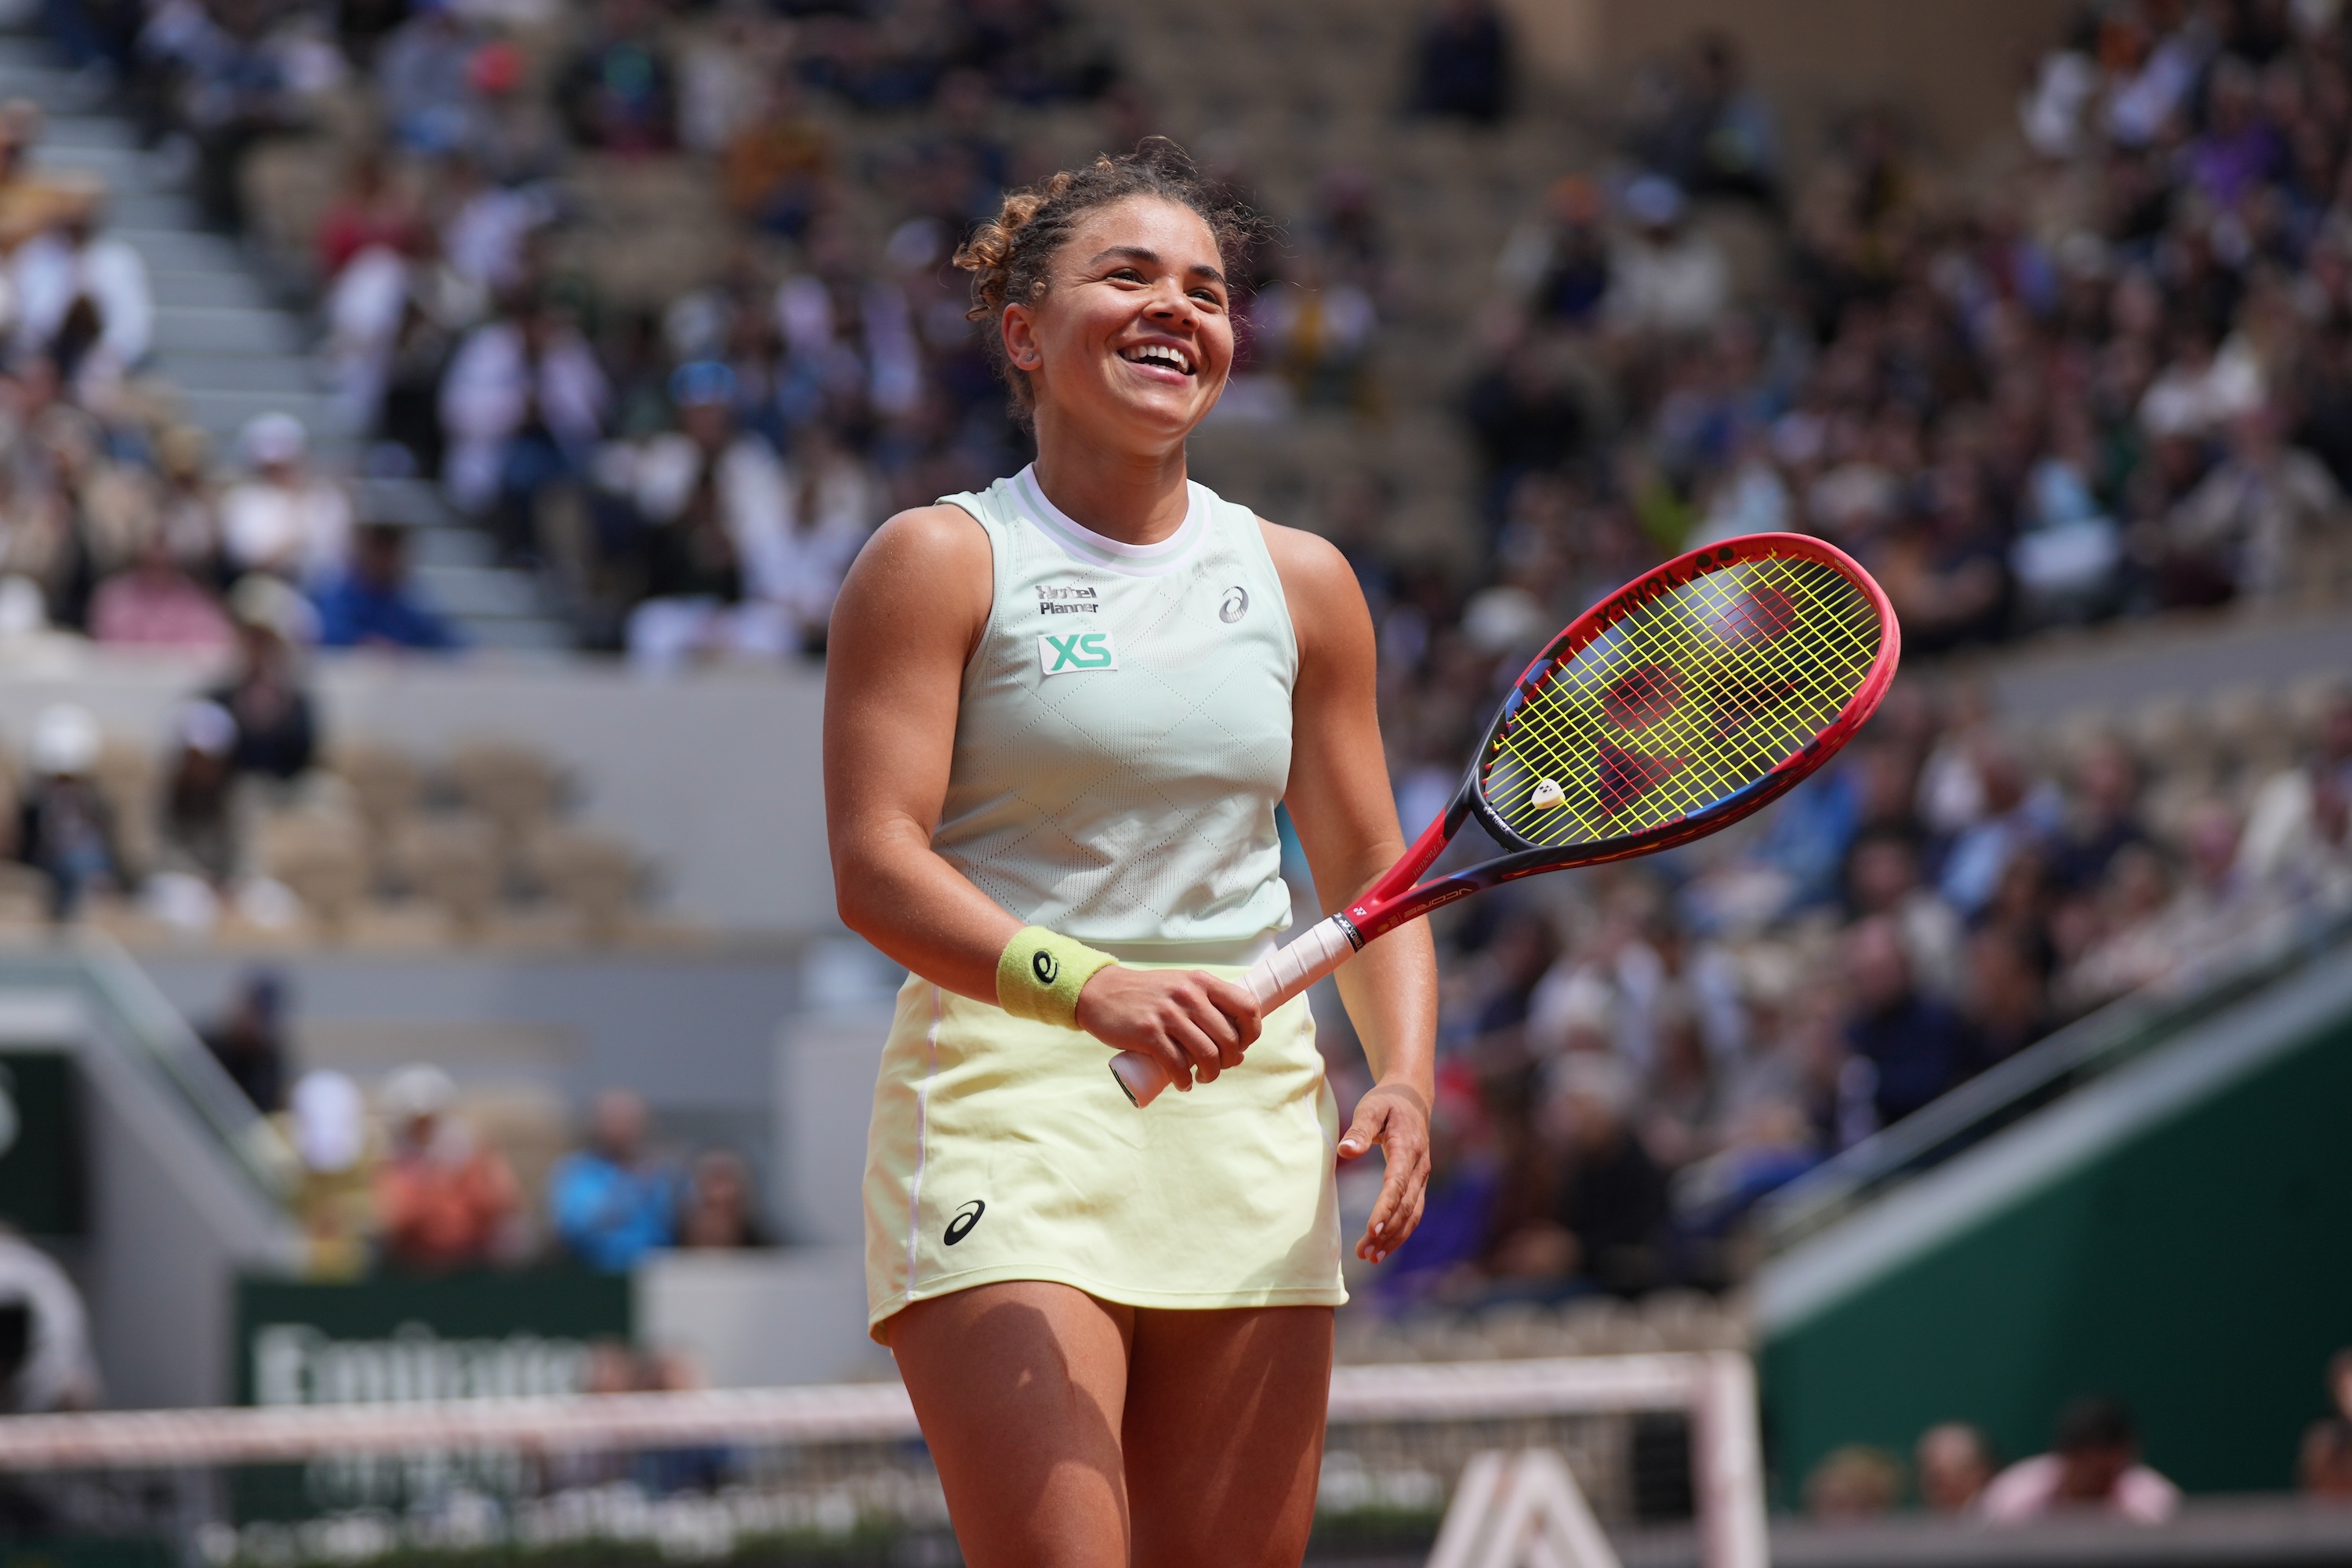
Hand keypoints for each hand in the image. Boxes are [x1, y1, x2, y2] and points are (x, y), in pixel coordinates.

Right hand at [1073, 966, 1261, 1089]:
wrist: (1102, 992)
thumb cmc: (1148, 995)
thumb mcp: (1181, 990)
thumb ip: (1209, 1014)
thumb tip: (1237, 1056)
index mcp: (1201, 981)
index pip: (1247, 1006)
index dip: (1251, 1032)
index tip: (1241, 1045)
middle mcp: (1188, 995)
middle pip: (1229, 1038)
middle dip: (1228, 1061)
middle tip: (1215, 1067)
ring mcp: (1168, 1014)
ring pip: (1207, 1055)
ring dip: (1210, 1075)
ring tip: (1201, 1078)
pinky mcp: (1149, 1033)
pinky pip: (1177, 1065)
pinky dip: (1184, 1080)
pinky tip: (1182, 1083)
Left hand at [1338, 1081, 1429, 1263]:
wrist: (1413, 1096)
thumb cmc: (1387, 1102)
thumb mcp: (1370, 1108)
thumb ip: (1359, 1130)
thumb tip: (1346, 1152)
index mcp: (1408, 1148)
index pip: (1397, 1184)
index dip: (1385, 1208)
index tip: (1371, 1229)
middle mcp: (1420, 1167)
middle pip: (1406, 1206)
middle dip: (1386, 1232)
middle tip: (1364, 1253)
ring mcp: (1421, 1177)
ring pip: (1412, 1214)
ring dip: (1394, 1238)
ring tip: (1370, 1257)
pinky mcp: (1418, 1183)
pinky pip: (1413, 1212)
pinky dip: (1399, 1231)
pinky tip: (1382, 1246)